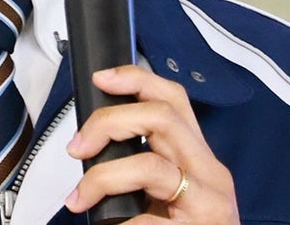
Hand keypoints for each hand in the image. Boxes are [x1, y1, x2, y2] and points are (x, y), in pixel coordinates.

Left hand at [64, 65, 239, 222]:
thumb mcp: (168, 191)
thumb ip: (145, 162)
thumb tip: (93, 140)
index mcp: (200, 157)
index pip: (173, 98)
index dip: (136, 79)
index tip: (100, 79)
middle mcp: (211, 174)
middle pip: (162, 116)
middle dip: (109, 122)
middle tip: (78, 147)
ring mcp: (209, 204)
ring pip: (150, 165)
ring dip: (103, 177)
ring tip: (80, 198)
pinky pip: (146, 220)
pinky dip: (120, 224)